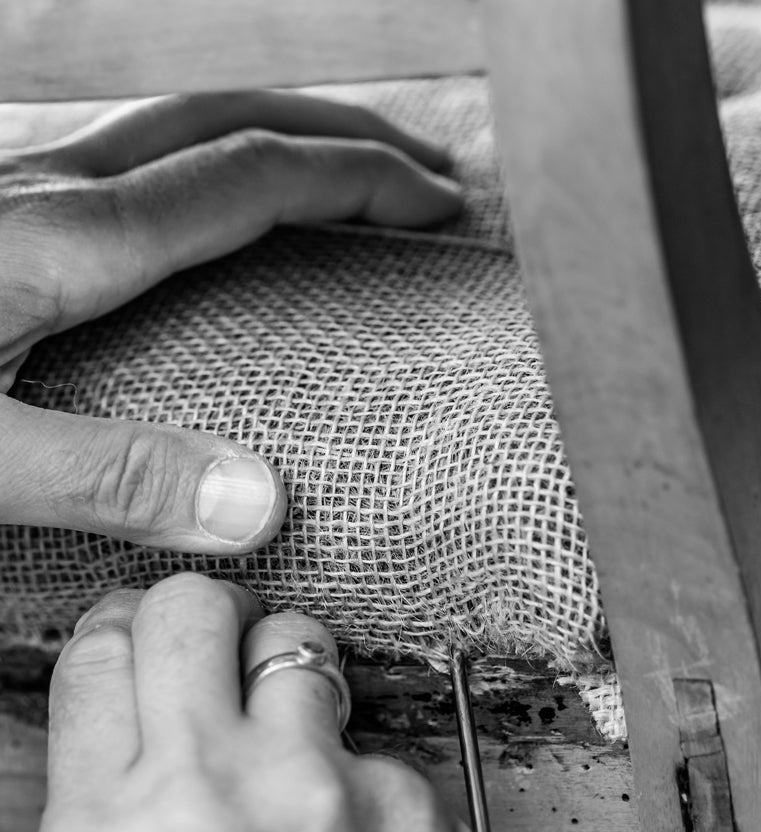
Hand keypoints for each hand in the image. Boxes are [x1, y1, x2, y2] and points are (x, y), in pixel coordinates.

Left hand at [0, 91, 460, 551]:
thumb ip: (109, 476)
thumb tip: (258, 503)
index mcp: (67, 238)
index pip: (252, 176)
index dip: (358, 180)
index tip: (437, 205)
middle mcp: (52, 187)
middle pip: (231, 118)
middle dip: (340, 132)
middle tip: (421, 170)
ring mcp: (18, 188)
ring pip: (179, 127)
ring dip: (277, 138)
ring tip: (338, 181)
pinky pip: (131, 160)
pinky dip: (207, 168)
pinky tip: (208, 217)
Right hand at [34, 574, 491, 831]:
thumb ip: (122, 806)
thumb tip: (133, 703)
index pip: (94, 655)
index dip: (123, 626)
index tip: (146, 629)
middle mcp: (200, 799)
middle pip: (188, 609)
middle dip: (207, 611)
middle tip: (226, 636)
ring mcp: (309, 788)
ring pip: (293, 637)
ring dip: (291, 666)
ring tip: (298, 726)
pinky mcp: (402, 796)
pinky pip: (367, 729)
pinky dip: (358, 758)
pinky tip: (358, 826)